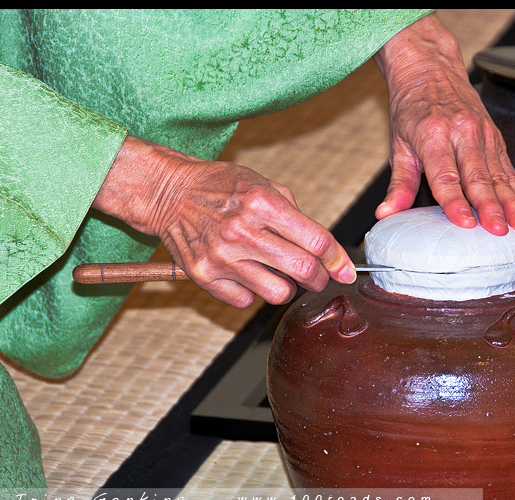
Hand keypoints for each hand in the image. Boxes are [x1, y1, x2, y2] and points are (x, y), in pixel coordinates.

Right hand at [92, 136, 355, 307]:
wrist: (168, 193)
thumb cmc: (219, 186)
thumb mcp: (261, 182)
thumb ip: (294, 212)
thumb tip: (325, 248)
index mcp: (262, 203)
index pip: (316, 241)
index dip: (338, 260)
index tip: (346, 272)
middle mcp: (242, 231)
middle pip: (303, 270)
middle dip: (319, 279)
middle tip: (318, 277)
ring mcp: (221, 257)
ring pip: (278, 293)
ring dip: (287, 288)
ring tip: (277, 273)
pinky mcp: (204, 276)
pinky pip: (246, 301)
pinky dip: (252, 292)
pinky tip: (246, 274)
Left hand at [373, 13, 514, 235]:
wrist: (429, 68)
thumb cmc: (412, 107)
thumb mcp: (398, 145)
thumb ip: (398, 184)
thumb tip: (386, 212)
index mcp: (433, 134)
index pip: (445, 175)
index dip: (455, 201)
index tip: (464, 221)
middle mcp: (462, 132)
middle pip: (478, 176)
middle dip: (491, 207)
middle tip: (498, 231)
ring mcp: (483, 133)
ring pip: (499, 174)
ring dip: (511, 203)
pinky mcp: (496, 136)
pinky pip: (508, 168)